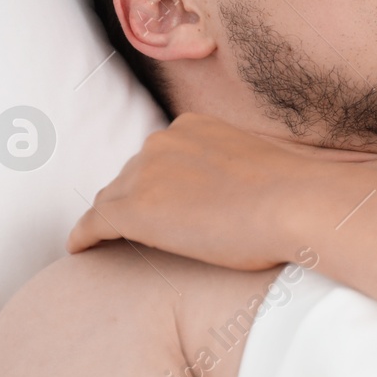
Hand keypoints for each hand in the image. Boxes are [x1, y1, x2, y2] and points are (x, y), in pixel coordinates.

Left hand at [67, 112, 361, 268]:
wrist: (296, 203)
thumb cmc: (295, 191)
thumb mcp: (264, 165)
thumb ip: (243, 169)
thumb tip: (261, 186)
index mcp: (193, 127)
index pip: (159, 156)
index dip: (156, 182)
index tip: (161, 202)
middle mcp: (163, 141)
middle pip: (131, 175)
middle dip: (132, 198)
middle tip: (140, 229)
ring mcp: (145, 174)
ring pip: (111, 199)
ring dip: (110, 219)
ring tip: (107, 241)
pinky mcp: (134, 210)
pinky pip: (94, 224)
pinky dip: (84, 236)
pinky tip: (80, 249)